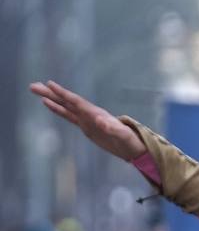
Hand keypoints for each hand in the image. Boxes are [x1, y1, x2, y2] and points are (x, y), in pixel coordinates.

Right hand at [29, 81, 145, 161]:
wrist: (134, 147)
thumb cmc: (130, 141)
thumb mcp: (122, 135)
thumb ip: (112, 128)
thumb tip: (100, 121)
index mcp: (96, 113)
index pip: (76, 101)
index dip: (63, 93)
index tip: (49, 84)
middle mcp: (89, 113)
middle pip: (67, 100)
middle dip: (50, 93)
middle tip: (32, 85)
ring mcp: (86, 119)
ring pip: (65, 106)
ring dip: (50, 98)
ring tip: (35, 90)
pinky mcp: (85, 126)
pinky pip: (68, 115)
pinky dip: (57, 109)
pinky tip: (47, 103)